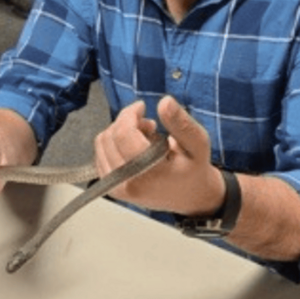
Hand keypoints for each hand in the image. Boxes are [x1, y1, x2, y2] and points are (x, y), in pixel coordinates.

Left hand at [94, 95, 224, 215]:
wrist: (189, 197)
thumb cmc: (193, 169)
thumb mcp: (198, 143)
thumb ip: (181, 123)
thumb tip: (164, 101)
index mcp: (151, 173)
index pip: (124, 135)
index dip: (129, 114)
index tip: (142, 107)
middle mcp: (129, 183)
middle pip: (111, 136)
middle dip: (127, 122)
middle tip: (149, 125)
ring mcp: (117, 187)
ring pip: (102, 142)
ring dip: (119, 131)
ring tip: (143, 135)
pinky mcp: (111, 187)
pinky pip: (100, 153)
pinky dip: (114, 143)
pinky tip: (133, 146)